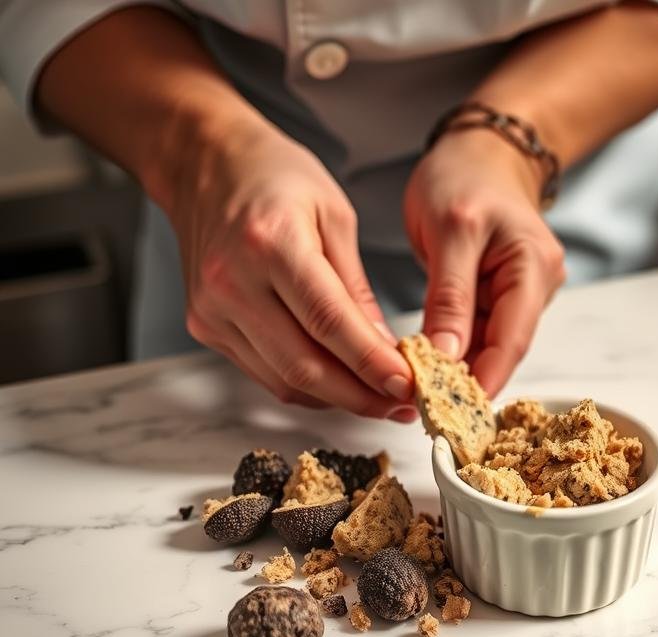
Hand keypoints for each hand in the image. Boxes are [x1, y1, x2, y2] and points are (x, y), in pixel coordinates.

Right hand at [164, 114, 415, 418]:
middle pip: (305, 364)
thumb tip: (385, 349)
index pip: (330, 323)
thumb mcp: (335, 215)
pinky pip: (264, 373)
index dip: (372, 364)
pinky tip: (340, 383)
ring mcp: (213, 310)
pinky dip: (307, 386)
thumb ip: (357, 288)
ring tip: (380, 398)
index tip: (408, 385)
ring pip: (284, 380)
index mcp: (270, 244)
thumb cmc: (272, 176)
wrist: (202, 164)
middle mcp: (233, 283)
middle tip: (403, 404)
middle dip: (361, 395)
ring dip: (337, 398)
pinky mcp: (206, 326)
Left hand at [403, 129, 565, 394]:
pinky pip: (478, 331)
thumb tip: (444, 357)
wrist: (480, 150)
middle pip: (503, 349)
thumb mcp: (450, 230)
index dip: (482, 380)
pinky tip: (427, 365)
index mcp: (533, 267)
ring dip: (457, 368)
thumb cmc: (466, 175)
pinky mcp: (500, 293)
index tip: (449, 411)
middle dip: (467, 381)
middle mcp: (536, 285)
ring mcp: (520, 292)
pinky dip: (454, 348)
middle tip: (425, 410)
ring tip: (418, 393)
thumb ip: (449, 296)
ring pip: (488, 345)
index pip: (511, 341)